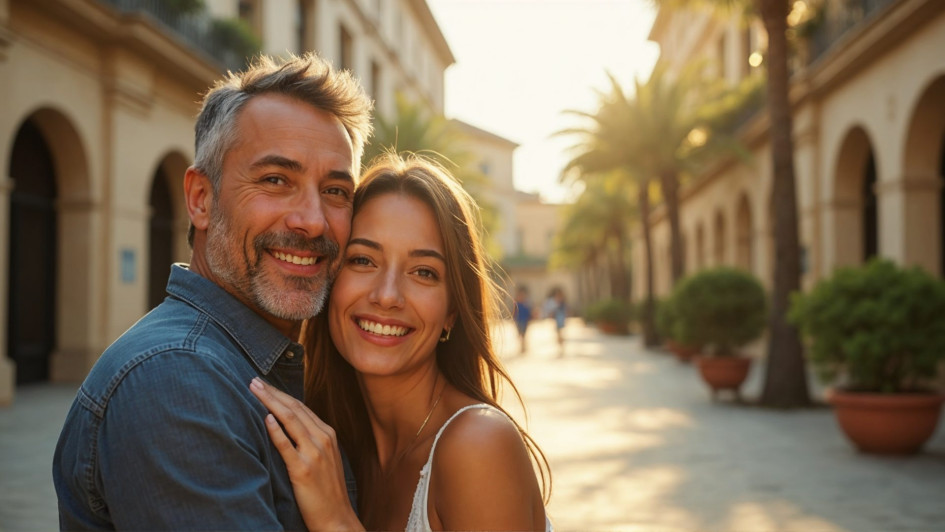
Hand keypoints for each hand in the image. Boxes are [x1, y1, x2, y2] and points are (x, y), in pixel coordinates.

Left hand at [249, 378, 363, 531]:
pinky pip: (287, 445)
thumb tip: (287, 424)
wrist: (336, 518)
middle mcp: (323, 439)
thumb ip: (310, 440)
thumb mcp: (325, 458)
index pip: (300, 406)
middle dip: (272, 392)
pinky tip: (266, 418)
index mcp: (328, 434)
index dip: (281, 393)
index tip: (264, 384)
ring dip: (270, 402)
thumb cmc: (327, 490)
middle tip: (253, 379)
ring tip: (254, 390)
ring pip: (290, 419)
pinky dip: (276, 430)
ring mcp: (314, 453)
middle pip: (294, 408)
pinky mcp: (303, 469)